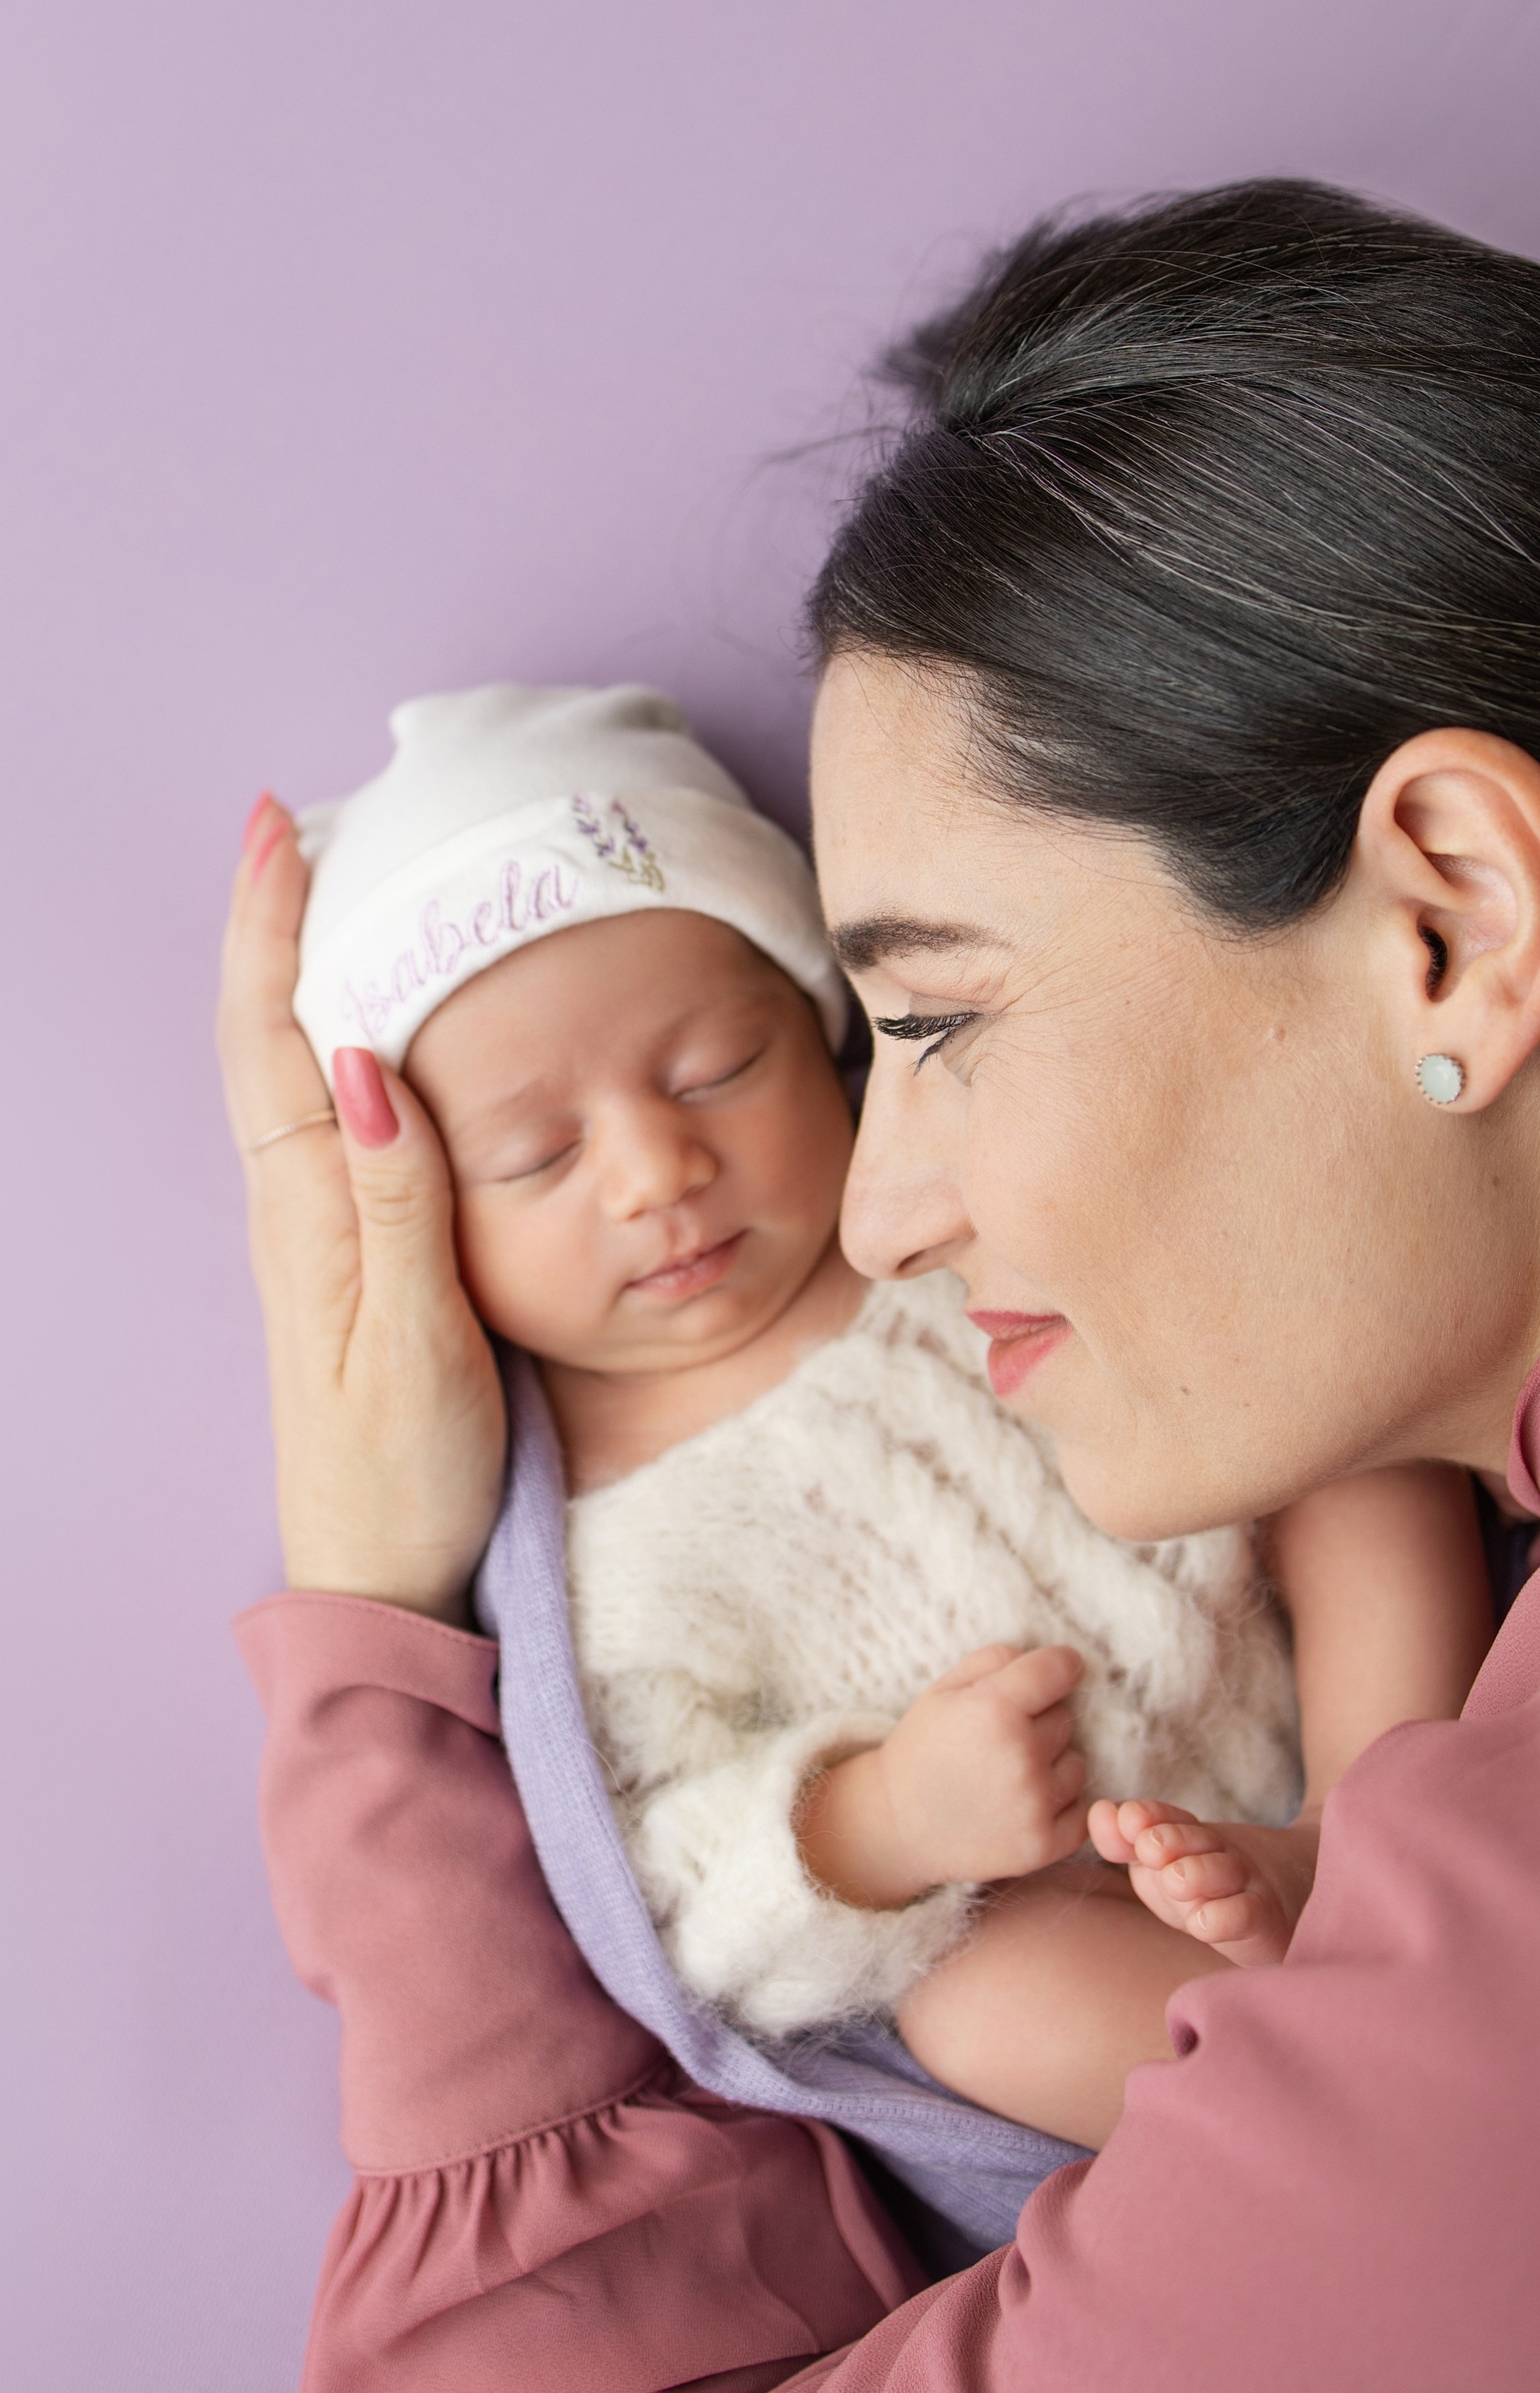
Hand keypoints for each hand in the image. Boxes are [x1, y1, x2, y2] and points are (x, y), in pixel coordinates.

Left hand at [217, 797, 505, 1620]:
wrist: (384, 1571)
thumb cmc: (403, 1470)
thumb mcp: (415, 1339)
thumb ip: (397, 1201)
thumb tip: (368, 1060)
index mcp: (309, 1213)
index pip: (276, 1039)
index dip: (272, 928)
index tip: (281, 826)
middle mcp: (300, 1206)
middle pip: (273, 1033)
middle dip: (278, 921)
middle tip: (302, 821)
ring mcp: (321, 1228)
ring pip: (300, 1068)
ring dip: (303, 968)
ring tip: (330, 886)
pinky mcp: (354, 1254)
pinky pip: (333, 1115)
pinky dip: (344, 1037)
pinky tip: (372, 1021)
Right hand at [797, 1644, 1088, 1907]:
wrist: (897, 1826)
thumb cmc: (922, 1749)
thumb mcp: (943, 1689)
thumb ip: (995, 1660)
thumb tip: (1052, 1659)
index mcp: (994, 1709)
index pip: (1060, 1668)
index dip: (1060, 1666)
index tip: (1056, 1672)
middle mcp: (1021, 1755)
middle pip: (1065, 1718)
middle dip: (1040, 1722)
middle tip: (1000, 1740)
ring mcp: (1034, 1805)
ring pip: (1076, 1764)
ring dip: (1052, 1766)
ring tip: (1008, 1775)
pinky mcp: (1044, 1846)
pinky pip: (1082, 1810)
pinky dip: (1061, 1806)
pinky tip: (1026, 1803)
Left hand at [1090, 1796, 1320, 1966]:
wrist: (1301, 1901)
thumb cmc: (1213, 1890)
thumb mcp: (1162, 1866)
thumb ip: (1125, 1841)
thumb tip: (1099, 1811)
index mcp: (1194, 1838)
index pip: (1168, 1818)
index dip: (1149, 1817)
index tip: (1131, 1820)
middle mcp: (1222, 1855)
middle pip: (1194, 1840)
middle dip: (1169, 1842)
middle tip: (1151, 1850)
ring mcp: (1250, 1886)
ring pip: (1220, 1872)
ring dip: (1195, 1874)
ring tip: (1177, 1881)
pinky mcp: (1268, 1923)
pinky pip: (1245, 1915)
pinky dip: (1222, 1916)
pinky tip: (1202, 1920)